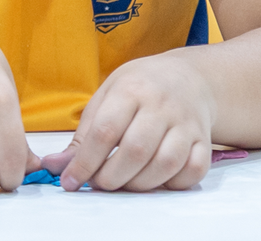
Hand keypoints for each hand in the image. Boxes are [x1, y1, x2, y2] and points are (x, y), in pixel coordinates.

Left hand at [48, 54, 214, 191]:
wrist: (188, 78)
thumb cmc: (138, 89)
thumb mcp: (105, 98)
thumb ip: (83, 135)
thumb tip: (55, 166)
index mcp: (130, 91)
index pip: (104, 131)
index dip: (85, 162)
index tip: (70, 181)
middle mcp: (161, 106)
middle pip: (136, 150)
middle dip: (111, 177)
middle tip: (98, 183)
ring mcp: (187, 124)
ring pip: (166, 163)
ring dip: (140, 183)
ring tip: (123, 183)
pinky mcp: (205, 140)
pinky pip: (194, 169)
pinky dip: (174, 183)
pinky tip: (155, 180)